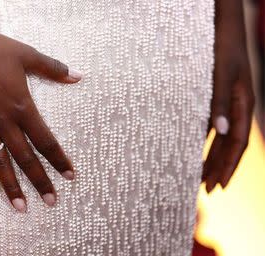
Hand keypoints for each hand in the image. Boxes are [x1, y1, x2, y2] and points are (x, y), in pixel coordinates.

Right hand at [0, 25, 82, 211]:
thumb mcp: (28, 56)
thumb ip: (54, 69)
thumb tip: (79, 76)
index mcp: (23, 108)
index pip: (46, 141)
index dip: (59, 160)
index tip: (70, 177)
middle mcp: (4, 123)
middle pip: (26, 158)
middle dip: (40, 181)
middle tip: (51, 202)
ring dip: (9, 186)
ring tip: (20, 207)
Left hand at [202, 0, 254, 192]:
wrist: (220, 23)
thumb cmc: (222, 45)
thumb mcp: (221, 73)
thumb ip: (220, 101)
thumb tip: (220, 133)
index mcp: (242, 104)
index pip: (237, 144)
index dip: (228, 166)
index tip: (216, 186)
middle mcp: (235, 106)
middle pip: (228, 145)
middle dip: (218, 167)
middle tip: (205, 189)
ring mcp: (225, 102)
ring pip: (219, 136)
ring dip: (210, 156)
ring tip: (199, 175)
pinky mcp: (212, 95)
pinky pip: (209, 123)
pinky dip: (202, 138)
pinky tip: (192, 147)